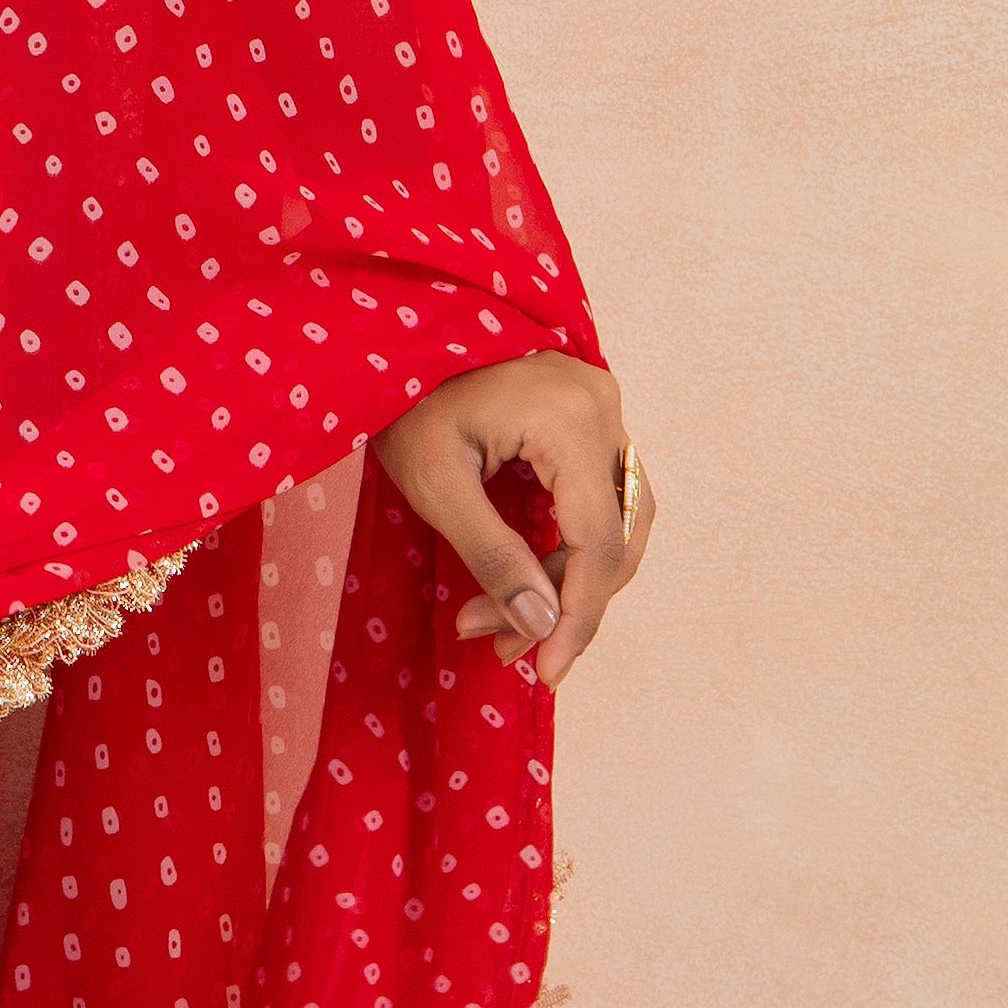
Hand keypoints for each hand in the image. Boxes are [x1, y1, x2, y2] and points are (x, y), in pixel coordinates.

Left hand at [371, 350, 654, 689]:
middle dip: (563, 604)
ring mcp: (602, 406)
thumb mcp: (435, 483)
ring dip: (567, 582)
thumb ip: (493, 555)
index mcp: (569, 417)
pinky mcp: (590, 415)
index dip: (577, 617)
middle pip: (614, 537)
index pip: (599, 543)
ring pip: (615, 523)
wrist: (392, 336)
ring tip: (506, 624)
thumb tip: (542, 626)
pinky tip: (526, 581)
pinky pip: (601, 498)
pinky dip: (568, 546)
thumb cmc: (402, 401)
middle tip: (504, 644)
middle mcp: (603, 406)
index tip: (545, 672)